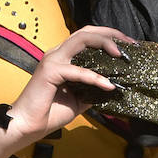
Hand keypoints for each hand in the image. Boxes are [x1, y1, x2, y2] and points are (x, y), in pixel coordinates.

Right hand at [0, 26, 135, 157]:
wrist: (27, 126)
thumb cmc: (50, 112)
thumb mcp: (80, 98)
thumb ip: (93, 88)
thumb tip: (115, 85)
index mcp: (63, 56)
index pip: (88, 36)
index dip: (110, 37)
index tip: (129, 46)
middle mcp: (57, 53)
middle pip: (87, 31)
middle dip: (111, 34)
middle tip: (130, 44)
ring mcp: (52, 60)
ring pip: (81, 40)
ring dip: (104, 44)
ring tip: (121, 55)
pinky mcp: (50, 72)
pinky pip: (77, 71)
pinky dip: (95, 77)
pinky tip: (108, 86)